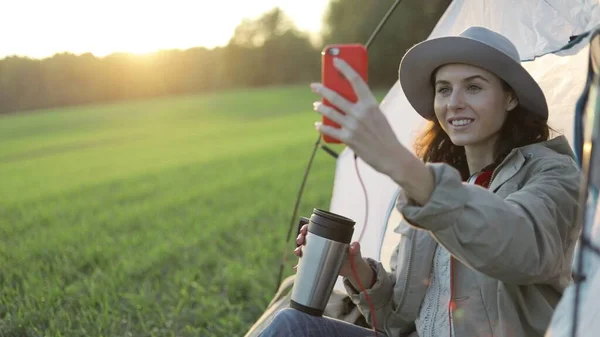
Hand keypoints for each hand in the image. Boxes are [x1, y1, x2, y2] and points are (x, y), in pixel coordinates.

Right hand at [294, 224, 373, 287]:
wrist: (352, 269)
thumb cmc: (354, 257)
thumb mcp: (355, 252)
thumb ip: (355, 248)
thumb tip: (354, 246)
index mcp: (330, 236)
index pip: (316, 228)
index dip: (307, 227)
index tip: (304, 230)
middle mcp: (322, 243)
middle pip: (307, 237)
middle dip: (301, 237)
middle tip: (300, 241)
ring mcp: (319, 253)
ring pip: (305, 249)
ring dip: (298, 249)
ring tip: (298, 253)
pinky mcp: (318, 262)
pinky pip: (306, 262)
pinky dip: (300, 265)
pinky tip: (297, 267)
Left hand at [310, 57, 409, 177]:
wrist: (391, 156)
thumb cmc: (384, 134)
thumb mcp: (378, 115)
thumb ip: (364, 107)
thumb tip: (345, 99)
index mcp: (371, 104)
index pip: (356, 80)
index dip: (345, 68)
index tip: (335, 61)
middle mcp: (360, 113)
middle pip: (336, 96)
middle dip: (322, 89)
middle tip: (314, 86)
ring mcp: (353, 126)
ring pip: (329, 112)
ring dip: (320, 107)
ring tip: (316, 105)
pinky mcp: (348, 139)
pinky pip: (329, 130)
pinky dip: (321, 126)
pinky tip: (317, 124)